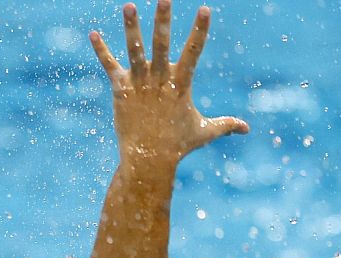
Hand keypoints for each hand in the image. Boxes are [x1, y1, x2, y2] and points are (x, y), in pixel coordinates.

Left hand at [90, 2, 247, 170]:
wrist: (148, 160)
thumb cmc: (178, 146)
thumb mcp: (204, 132)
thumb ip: (226, 125)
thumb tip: (247, 129)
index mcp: (181, 84)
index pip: (194, 51)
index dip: (199, 30)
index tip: (205, 9)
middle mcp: (159, 79)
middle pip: (161, 44)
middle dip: (163, 20)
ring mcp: (139, 83)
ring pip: (134, 50)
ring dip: (131, 27)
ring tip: (129, 5)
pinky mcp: (121, 90)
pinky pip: (110, 66)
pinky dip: (101, 50)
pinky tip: (93, 33)